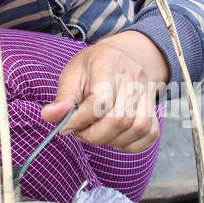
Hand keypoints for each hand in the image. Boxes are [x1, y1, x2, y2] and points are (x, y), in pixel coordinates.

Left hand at [40, 31, 167, 152]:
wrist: (117, 57)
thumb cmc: (91, 68)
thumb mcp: (72, 75)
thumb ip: (63, 97)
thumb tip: (49, 116)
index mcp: (108, 60)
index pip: (101, 98)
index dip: (81, 119)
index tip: (64, 128)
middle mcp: (133, 74)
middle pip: (121, 117)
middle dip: (95, 135)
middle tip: (79, 134)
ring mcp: (148, 90)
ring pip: (138, 127)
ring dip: (112, 141)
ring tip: (94, 134)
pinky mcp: (154, 105)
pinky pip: (150, 133)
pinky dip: (130, 144)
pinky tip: (113, 138)